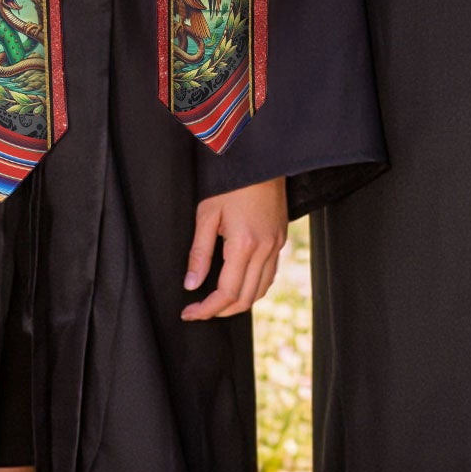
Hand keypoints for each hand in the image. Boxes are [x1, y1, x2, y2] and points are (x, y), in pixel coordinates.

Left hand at [181, 176, 287, 320]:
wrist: (261, 159)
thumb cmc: (231, 182)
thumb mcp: (207, 214)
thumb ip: (199, 253)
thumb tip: (191, 284)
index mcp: (244, 244)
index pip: (226, 293)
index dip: (206, 309)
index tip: (189, 313)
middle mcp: (265, 248)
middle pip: (245, 297)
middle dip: (221, 311)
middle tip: (199, 310)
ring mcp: (276, 244)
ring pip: (261, 289)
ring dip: (239, 302)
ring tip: (217, 302)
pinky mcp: (281, 238)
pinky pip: (270, 274)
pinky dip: (254, 287)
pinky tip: (239, 283)